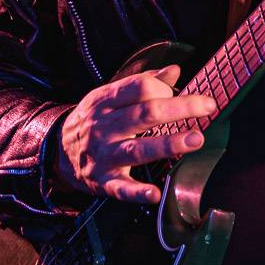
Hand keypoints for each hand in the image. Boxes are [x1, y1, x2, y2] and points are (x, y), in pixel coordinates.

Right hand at [55, 64, 215, 204]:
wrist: (57, 152)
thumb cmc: (93, 121)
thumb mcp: (108, 97)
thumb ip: (141, 83)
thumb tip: (174, 71)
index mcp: (105, 101)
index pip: (139, 88)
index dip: (165, 89)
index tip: (182, 95)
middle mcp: (104, 126)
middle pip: (145, 114)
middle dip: (179, 109)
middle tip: (208, 107)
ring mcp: (104, 155)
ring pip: (138, 149)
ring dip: (168, 144)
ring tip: (195, 139)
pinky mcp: (103, 181)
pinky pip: (121, 188)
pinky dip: (138, 192)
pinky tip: (155, 194)